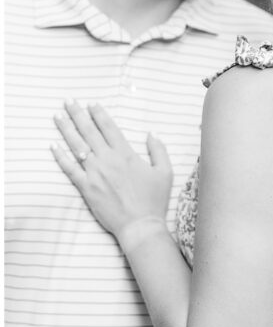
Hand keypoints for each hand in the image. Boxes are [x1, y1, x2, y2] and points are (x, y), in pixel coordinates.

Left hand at [51, 100, 172, 237]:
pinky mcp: (86, 187)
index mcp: (126, 154)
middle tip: (69, 101)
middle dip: (78, 114)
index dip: (99, 114)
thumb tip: (151, 134)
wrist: (140, 225)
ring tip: (57, 116)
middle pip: (89, 132)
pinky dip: (60, 156)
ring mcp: (94, 173)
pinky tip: (53, 145)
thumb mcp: (165, 172)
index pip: (109, 128)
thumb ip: (158, 150)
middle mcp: (108, 160)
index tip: (91, 104)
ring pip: (77, 146)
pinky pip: (69, 168)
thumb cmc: (154, 200)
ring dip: (66, 129)